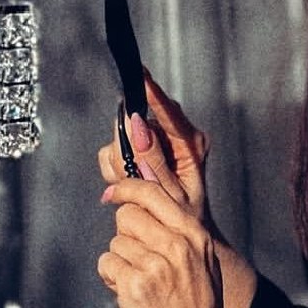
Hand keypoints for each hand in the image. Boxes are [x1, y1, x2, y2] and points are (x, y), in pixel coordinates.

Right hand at [97, 71, 209, 222]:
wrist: (181, 233)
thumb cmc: (184, 218)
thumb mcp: (171, 194)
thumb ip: (152, 161)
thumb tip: (137, 128)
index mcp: (191, 144)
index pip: (168, 112)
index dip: (151, 93)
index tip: (139, 75)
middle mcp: (175, 137)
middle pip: (138, 123)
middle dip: (127, 148)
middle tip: (129, 174)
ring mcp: (158, 142)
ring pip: (122, 137)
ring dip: (120, 162)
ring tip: (132, 184)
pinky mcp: (143, 150)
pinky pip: (116, 150)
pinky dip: (116, 167)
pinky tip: (127, 182)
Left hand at [99, 176, 226, 307]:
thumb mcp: (203, 263)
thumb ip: (180, 232)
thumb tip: (146, 205)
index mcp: (195, 235)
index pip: (152, 192)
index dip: (127, 189)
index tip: (113, 193)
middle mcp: (177, 244)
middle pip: (127, 215)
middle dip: (126, 236)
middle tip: (139, 260)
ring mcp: (156, 265)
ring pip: (115, 243)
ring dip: (121, 263)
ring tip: (142, 286)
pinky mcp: (135, 286)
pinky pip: (107, 265)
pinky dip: (112, 280)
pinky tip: (131, 297)